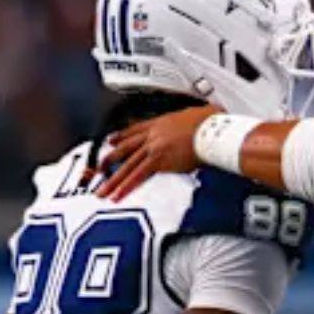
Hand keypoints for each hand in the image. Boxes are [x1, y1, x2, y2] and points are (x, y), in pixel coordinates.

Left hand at [97, 105, 216, 200]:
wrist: (214, 131)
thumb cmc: (212, 124)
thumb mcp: (196, 117)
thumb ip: (189, 123)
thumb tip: (196, 126)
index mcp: (161, 122)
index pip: (135, 129)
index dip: (121, 136)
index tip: (112, 141)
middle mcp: (153, 134)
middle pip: (125, 148)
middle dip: (110, 159)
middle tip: (99, 169)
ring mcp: (154, 147)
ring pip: (127, 165)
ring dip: (113, 180)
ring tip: (102, 191)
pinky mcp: (159, 161)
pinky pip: (137, 176)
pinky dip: (126, 187)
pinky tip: (117, 196)